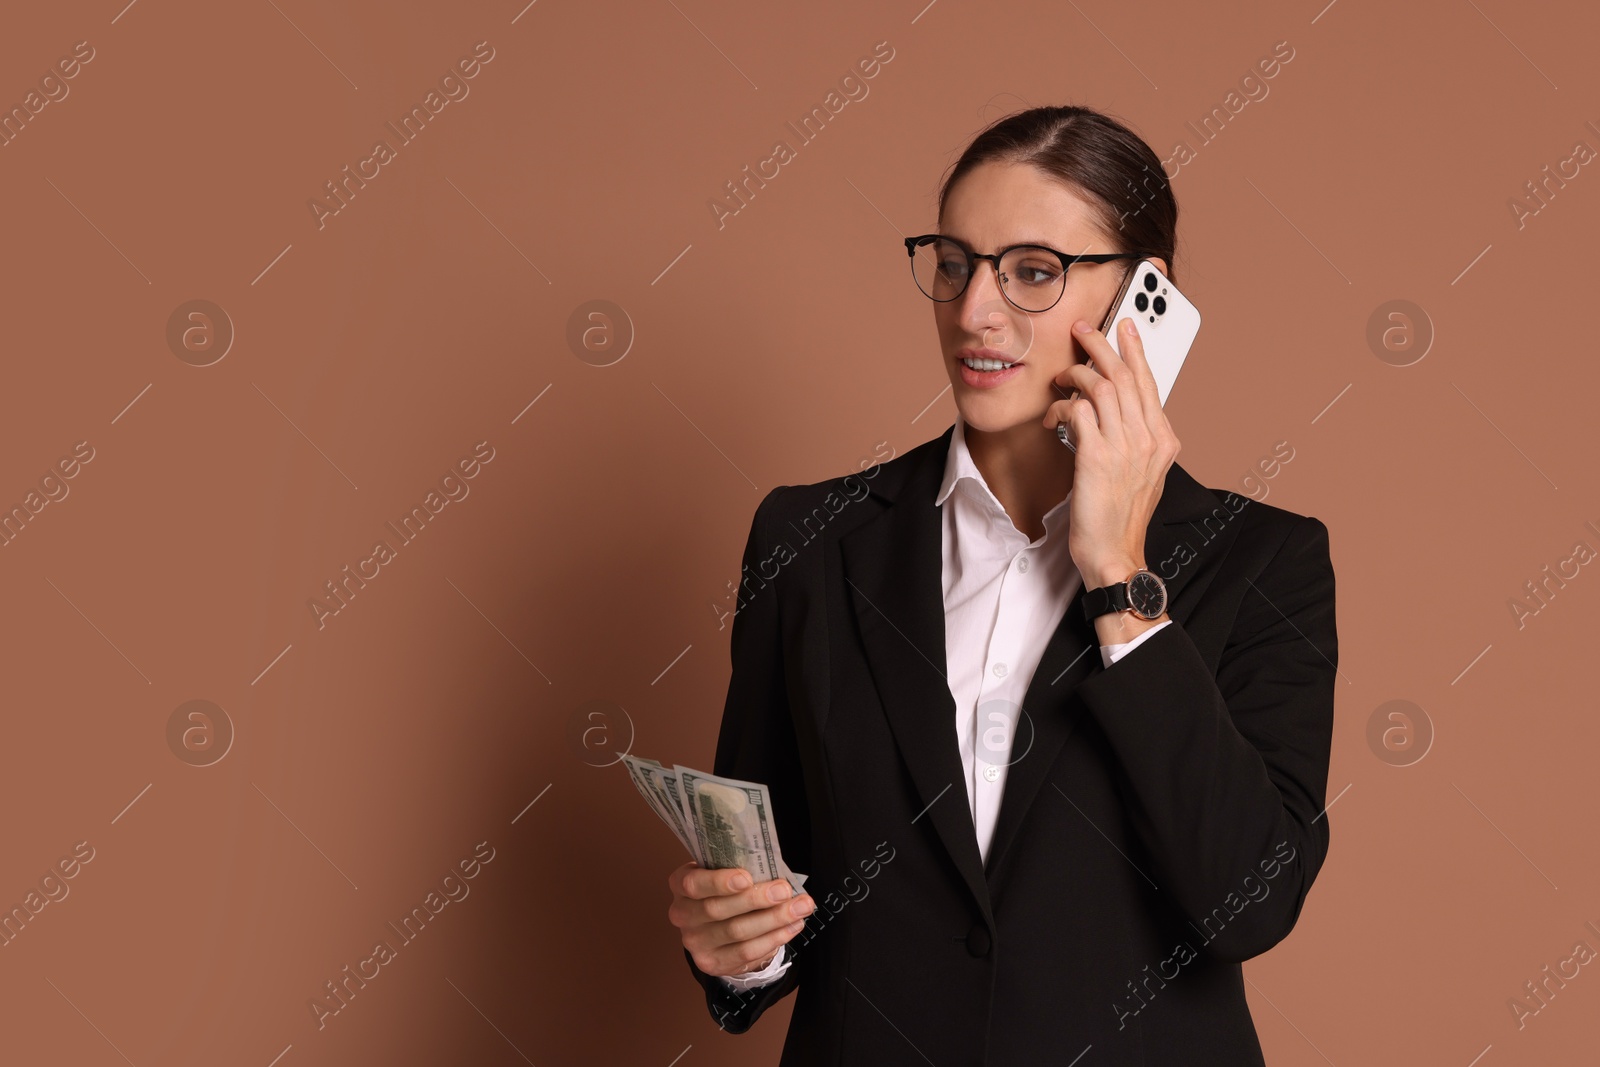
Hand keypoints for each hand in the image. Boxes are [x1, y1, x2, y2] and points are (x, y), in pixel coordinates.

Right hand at [667, 861, 814, 977]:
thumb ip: (740, 869)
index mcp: (681, 883)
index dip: (719, 882)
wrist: (715, 925)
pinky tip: (793, 926)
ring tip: (800, 907)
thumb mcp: (723, 871)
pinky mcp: (712, 962)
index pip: (694, 884)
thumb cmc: (724, 888)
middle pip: (718, 910)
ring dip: (774, 919)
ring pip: (737, 932)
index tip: (747, 877)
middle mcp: (682, 914)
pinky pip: (747, 952)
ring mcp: (695, 942)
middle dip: (757, 899)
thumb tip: (775, 872)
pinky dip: (774, 938)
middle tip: (785, 891)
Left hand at [1043, 316, 1180, 588]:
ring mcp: (1125, 447)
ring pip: (1101, 386)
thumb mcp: (1142, 475)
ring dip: (1075, 375)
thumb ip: (1137, 441)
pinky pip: (1077, 411)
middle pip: (1125, 376)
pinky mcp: (1096, 456)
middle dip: (1102, 345)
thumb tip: (1119, 413)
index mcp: (1163, 441)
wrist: (1114, 554)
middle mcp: (1149, 439)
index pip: (1149, 383)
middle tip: (1083, 329)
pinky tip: (1052, 417)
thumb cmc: (1121, 518)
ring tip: (1060, 379)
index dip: (1135, 351)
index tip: (1124, 327)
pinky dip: (1061, 407)